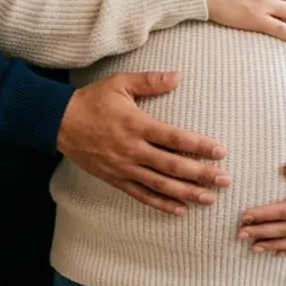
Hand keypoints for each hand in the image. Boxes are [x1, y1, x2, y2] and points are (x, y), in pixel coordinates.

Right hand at [57, 70, 230, 216]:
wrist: (59, 122)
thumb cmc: (92, 100)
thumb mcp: (120, 83)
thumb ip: (150, 81)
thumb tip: (178, 75)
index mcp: (136, 124)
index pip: (174, 137)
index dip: (199, 145)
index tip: (220, 151)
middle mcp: (132, 149)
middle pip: (172, 165)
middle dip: (201, 174)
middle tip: (225, 180)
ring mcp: (124, 167)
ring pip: (160, 184)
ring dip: (186, 192)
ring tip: (209, 199)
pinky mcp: (115, 179)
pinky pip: (141, 195)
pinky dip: (161, 204)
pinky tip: (180, 210)